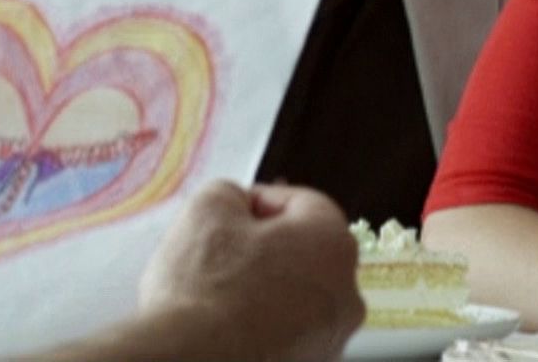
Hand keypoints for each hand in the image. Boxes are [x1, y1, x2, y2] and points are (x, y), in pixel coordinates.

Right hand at [131, 180, 364, 360]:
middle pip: (305, 253)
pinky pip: (288, 334)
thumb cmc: (205, 286)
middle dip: (266, 248)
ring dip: (266, 288)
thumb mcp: (208, 207)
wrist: (191, 361)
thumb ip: (233, 193)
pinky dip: (264, 327)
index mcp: (333, 243)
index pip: (302, 203)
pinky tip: (228, 325)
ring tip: (221, 294)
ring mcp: (330, 340)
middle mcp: (346, 294)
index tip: (229, 214)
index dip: (259, 202)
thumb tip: (237, 205)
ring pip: (297, 297)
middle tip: (222, 252)